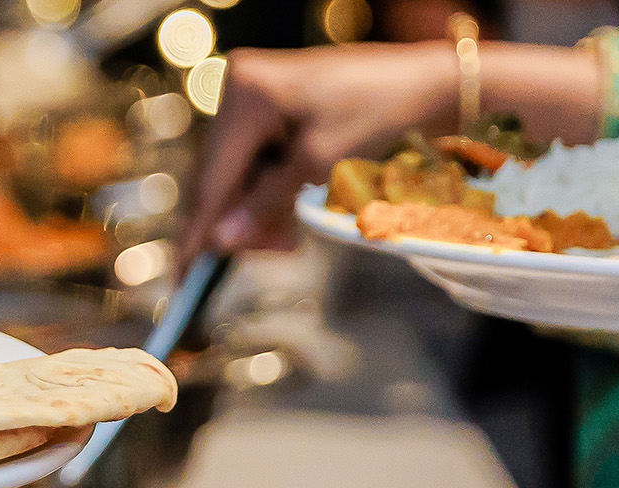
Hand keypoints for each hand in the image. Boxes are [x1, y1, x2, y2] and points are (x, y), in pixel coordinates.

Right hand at [178, 41, 600, 258]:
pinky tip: (286, 213)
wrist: (433, 80)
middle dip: (240, 221)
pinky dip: (270, 189)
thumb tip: (218, 242)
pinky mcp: (273, 102)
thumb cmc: (383, 114)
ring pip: (239, 170)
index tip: (184, 275)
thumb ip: (265, 204)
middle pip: (221, 173)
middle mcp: (242, 85)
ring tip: (287, 241)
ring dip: (257, 210)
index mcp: (248, 92)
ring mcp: (256, 92)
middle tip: (271, 256)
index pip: (214, 174)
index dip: (201, 228)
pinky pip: (258, 156)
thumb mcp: (321, 165)